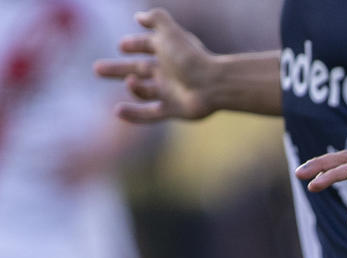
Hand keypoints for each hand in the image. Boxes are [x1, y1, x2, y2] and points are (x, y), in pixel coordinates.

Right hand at [94, 9, 217, 122]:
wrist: (212, 85)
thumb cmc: (189, 57)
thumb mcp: (169, 32)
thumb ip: (155, 19)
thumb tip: (138, 17)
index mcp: (168, 52)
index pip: (146, 46)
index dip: (134, 44)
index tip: (122, 46)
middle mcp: (168, 72)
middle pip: (137, 69)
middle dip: (117, 69)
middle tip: (97, 69)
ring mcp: (170, 92)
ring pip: (143, 91)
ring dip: (133, 87)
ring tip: (131, 81)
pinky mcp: (174, 110)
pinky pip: (150, 114)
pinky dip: (134, 114)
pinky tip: (117, 111)